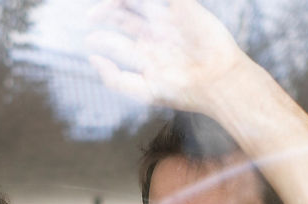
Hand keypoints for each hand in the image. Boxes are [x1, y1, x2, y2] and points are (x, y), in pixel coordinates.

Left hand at [87, 0, 247, 114]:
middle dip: (108, 12)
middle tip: (93, 15)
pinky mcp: (184, 8)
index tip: (89, 39)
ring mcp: (168, 21)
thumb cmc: (184, 91)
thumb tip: (92, 59)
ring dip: (123, 1)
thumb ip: (115, 79)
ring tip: (110, 3)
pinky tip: (130, 1)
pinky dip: (145, 0)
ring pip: (139, 2)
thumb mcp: (144, 92)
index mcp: (145, 54)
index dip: (100, 37)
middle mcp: (155, 35)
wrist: (218, 82)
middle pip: (124, 16)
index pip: (116, 39)